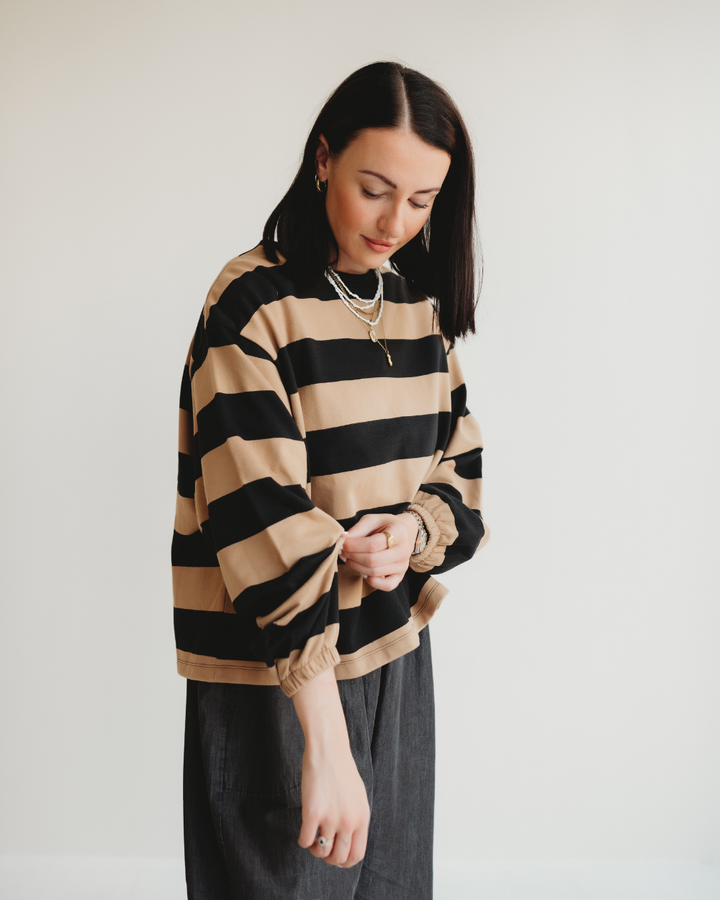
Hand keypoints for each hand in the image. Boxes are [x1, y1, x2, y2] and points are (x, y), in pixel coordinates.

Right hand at [293, 668, 369, 866]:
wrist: (329, 749)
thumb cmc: (342, 770)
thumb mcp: (358, 797)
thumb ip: (355, 819)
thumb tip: (348, 843)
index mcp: (362, 818)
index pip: (356, 855)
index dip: (344, 862)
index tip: (336, 857)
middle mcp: (349, 821)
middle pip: (339, 858)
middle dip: (328, 858)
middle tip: (322, 848)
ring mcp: (331, 818)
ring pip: (322, 851)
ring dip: (315, 849)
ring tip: (313, 838)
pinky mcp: (313, 812)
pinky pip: (305, 840)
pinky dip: (303, 841)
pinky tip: (304, 831)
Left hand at [340, 512, 418, 591]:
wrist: (406, 532)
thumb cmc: (386, 525)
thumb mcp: (373, 519)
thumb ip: (359, 528)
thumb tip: (343, 538)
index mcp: (399, 533)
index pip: (373, 544)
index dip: (353, 545)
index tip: (342, 542)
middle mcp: (404, 551)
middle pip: (372, 560)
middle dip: (352, 556)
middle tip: (342, 550)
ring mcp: (403, 565)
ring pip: (375, 572)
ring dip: (356, 567)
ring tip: (348, 558)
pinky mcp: (400, 576)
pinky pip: (387, 586)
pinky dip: (372, 582)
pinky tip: (363, 572)